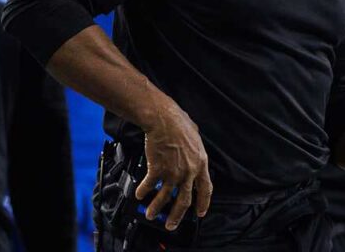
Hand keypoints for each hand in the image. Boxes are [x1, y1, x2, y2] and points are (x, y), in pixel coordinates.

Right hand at [135, 99, 212, 229]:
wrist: (164, 119)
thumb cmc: (179, 124)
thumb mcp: (196, 138)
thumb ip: (195, 151)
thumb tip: (194, 154)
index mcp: (201, 163)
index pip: (206, 189)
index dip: (203, 202)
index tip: (200, 213)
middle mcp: (188, 172)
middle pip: (184, 200)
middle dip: (177, 215)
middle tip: (171, 225)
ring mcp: (173, 172)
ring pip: (165, 197)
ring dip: (156, 208)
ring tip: (151, 215)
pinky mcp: (157, 169)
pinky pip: (149, 185)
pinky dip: (143, 192)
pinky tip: (138, 195)